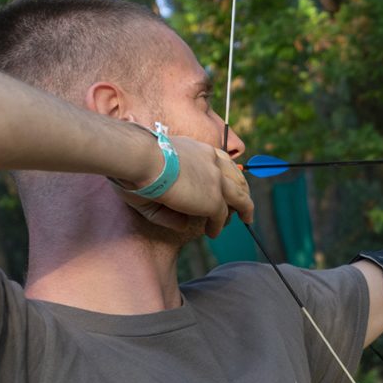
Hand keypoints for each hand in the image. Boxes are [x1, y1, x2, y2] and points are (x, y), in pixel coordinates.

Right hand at [114, 135, 252, 236]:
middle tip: (242, 204)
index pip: (222, 161)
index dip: (229, 173)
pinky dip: (218, 226)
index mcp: (199, 150)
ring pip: (239, 197)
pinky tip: (212, 233)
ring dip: (244, 209)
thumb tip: (184, 223)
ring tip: (245, 219)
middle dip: (242, 190)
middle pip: (237, 177)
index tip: (228, 182)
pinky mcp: (213, 200)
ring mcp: (215, 181)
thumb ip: (171, 195)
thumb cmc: (136, 162)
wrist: (138, 157)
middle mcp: (212, 162)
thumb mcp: (156, 173)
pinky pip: (221, 216)